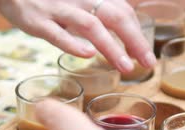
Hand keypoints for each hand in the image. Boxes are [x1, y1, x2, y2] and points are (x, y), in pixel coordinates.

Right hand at [0, 0, 156, 72]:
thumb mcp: (73, 0)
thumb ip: (94, 13)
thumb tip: (116, 36)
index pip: (123, 11)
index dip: (137, 33)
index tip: (146, 56)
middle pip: (115, 16)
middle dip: (134, 41)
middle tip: (147, 65)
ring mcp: (57, 8)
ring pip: (90, 26)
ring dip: (111, 47)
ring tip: (125, 67)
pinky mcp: (37, 20)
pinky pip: (57, 32)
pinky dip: (73, 43)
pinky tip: (87, 54)